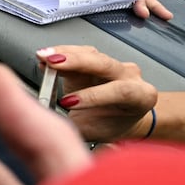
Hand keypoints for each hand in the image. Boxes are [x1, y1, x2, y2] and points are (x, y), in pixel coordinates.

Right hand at [35, 45, 157, 142]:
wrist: (121, 116)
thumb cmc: (113, 125)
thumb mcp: (98, 133)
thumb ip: (79, 128)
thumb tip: (53, 125)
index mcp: (140, 96)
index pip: (120, 91)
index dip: (93, 95)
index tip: (67, 102)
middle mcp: (130, 76)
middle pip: (105, 64)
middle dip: (76, 62)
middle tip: (53, 64)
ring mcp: (113, 64)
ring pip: (91, 54)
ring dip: (65, 54)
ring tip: (44, 58)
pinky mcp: (96, 57)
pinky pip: (79, 51)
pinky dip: (61, 52)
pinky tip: (46, 56)